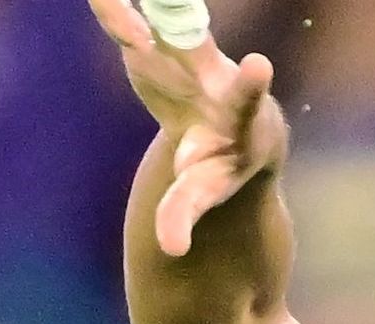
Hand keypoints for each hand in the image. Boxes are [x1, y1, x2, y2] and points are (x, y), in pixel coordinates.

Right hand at [85, 0, 283, 255]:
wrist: (223, 129)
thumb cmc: (220, 169)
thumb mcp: (203, 194)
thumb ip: (183, 213)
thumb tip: (171, 248)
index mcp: (238, 116)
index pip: (244, 102)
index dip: (249, 86)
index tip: (258, 66)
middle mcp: (216, 78)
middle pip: (198, 49)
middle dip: (186, 35)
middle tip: (209, 33)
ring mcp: (188, 58)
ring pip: (169, 26)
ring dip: (151, 9)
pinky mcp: (157, 50)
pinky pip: (133, 25)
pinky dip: (115, 13)